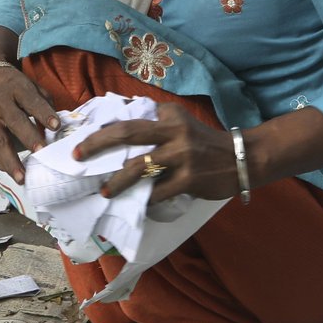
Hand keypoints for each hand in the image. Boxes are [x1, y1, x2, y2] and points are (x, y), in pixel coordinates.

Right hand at [0, 66, 58, 182]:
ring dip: (10, 162)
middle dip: (28, 138)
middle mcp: (1, 104)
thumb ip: (44, 104)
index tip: (56, 126)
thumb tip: (54, 127)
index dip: (44, 113)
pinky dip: (0, 163)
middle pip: (14, 121)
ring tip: (21, 178)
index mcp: (16, 89)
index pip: (31, 101)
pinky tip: (10, 173)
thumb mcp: (29, 85)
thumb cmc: (11, 85)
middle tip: (41, 152)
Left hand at [76, 104, 239, 204]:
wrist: (243, 157)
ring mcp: (181, 156)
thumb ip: (157, 121)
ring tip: (105, 191)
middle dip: (98, 143)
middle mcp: (173, 131)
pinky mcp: (189, 179)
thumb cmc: (206, 142)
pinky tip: (139, 206)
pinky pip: (158, 192)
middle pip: (127, 133)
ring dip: (117, 181)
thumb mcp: (182, 122)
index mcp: (169, 116)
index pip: (130, 116)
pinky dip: (145, 200)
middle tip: (78, 155)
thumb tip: (122, 120)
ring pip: (139, 167)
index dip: (105, 125)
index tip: (84, 137)